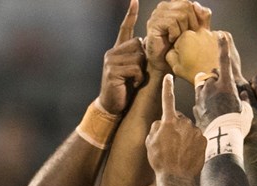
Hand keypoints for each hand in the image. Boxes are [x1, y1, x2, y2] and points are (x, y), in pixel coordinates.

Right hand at [98, 0, 146, 114]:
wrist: (112, 105)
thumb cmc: (125, 88)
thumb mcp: (134, 69)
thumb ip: (138, 56)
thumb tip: (147, 44)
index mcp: (118, 50)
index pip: (125, 29)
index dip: (130, 15)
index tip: (134, 0)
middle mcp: (112, 52)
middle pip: (139, 45)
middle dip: (143, 60)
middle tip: (135, 75)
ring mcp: (110, 61)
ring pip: (138, 58)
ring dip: (140, 72)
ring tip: (131, 81)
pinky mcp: (112, 71)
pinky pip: (135, 69)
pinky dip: (137, 79)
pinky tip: (129, 85)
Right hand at [145, 0, 211, 73]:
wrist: (165, 62)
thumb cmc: (180, 47)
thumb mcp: (196, 30)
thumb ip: (201, 17)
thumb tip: (197, 5)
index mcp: (174, 5)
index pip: (190, 4)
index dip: (196, 17)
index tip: (194, 30)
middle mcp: (164, 6)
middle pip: (186, 6)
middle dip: (190, 23)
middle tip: (185, 36)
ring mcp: (157, 14)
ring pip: (180, 15)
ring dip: (182, 30)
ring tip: (178, 39)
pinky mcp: (153, 23)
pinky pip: (171, 23)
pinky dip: (175, 34)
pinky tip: (171, 40)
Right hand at [146, 75, 205, 178]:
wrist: (176, 177)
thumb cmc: (160, 160)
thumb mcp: (150, 142)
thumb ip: (156, 127)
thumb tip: (162, 122)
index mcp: (168, 121)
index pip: (167, 100)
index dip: (167, 87)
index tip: (168, 77)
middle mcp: (184, 123)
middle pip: (179, 119)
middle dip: (175, 127)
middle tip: (170, 143)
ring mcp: (195, 131)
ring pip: (189, 129)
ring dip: (184, 136)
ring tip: (179, 152)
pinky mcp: (204, 140)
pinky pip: (197, 138)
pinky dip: (193, 144)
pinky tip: (187, 154)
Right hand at [169, 29, 240, 85]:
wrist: (217, 79)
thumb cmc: (196, 74)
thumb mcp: (176, 67)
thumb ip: (170, 54)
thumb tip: (173, 48)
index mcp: (186, 36)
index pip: (181, 40)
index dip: (183, 50)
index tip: (187, 58)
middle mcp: (200, 31)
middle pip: (194, 36)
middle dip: (194, 45)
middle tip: (197, 59)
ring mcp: (214, 33)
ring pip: (206, 37)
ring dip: (206, 45)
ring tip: (207, 58)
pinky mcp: (227, 36)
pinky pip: (220, 38)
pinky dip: (217, 44)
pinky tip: (215, 55)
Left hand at [192, 34, 244, 122]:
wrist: (221, 140)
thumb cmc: (237, 125)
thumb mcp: (246, 111)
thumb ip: (243, 100)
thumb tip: (242, 94)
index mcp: (225, 85)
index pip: (225, 62)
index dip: (223, 47)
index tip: (221, 35)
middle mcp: (211, 88)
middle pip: (211, 77)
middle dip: (216, 81)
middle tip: (223, 94)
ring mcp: (201, 98)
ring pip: (202, 87)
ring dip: (208, 91)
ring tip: (216, 105)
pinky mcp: (195, 109)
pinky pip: (199, 102)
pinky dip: (204, 105)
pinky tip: (211, 115)